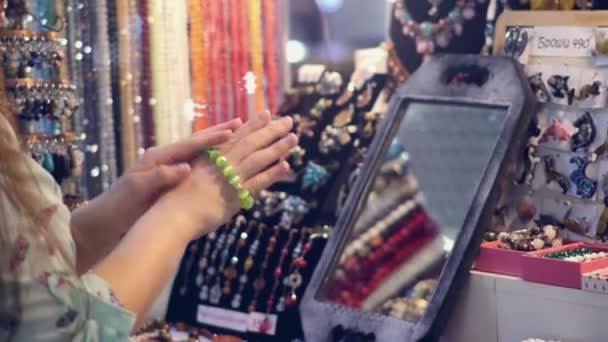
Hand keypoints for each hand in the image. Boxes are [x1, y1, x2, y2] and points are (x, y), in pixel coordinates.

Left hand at [71, 120, 240, 258]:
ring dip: (217, 145)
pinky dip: (210, 160)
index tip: (232, 131)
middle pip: (196, 143)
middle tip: (241, 123)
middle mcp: (164, 159)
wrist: (106, 220)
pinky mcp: (169, 180)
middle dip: (218, 134)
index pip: (190, 144)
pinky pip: (195, 166)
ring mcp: (167, 169)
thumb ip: (161, 177)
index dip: (212, 138)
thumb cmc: (121, 205)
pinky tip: (222, 161)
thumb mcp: (138, 190)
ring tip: (237, 135)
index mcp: (158, 158)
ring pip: (197, 153)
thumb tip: (186, 168)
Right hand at [156, 111, 297, 239]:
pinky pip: (258, 182)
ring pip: (259, 158)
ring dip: (278, 147)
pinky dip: (272, 173)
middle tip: (289, 120)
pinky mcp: (235, 196)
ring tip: (294, 138)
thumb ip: (202, 165)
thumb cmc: (172, 198)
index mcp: (210, 155)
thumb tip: (212, 160)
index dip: (253, 125)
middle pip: (251, 142)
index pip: (236, 136)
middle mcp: (221, 163)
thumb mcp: (186, 174)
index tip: (267, 114)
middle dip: (271, 130)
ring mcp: (229, 178)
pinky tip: (286, 165)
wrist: (170, 215)